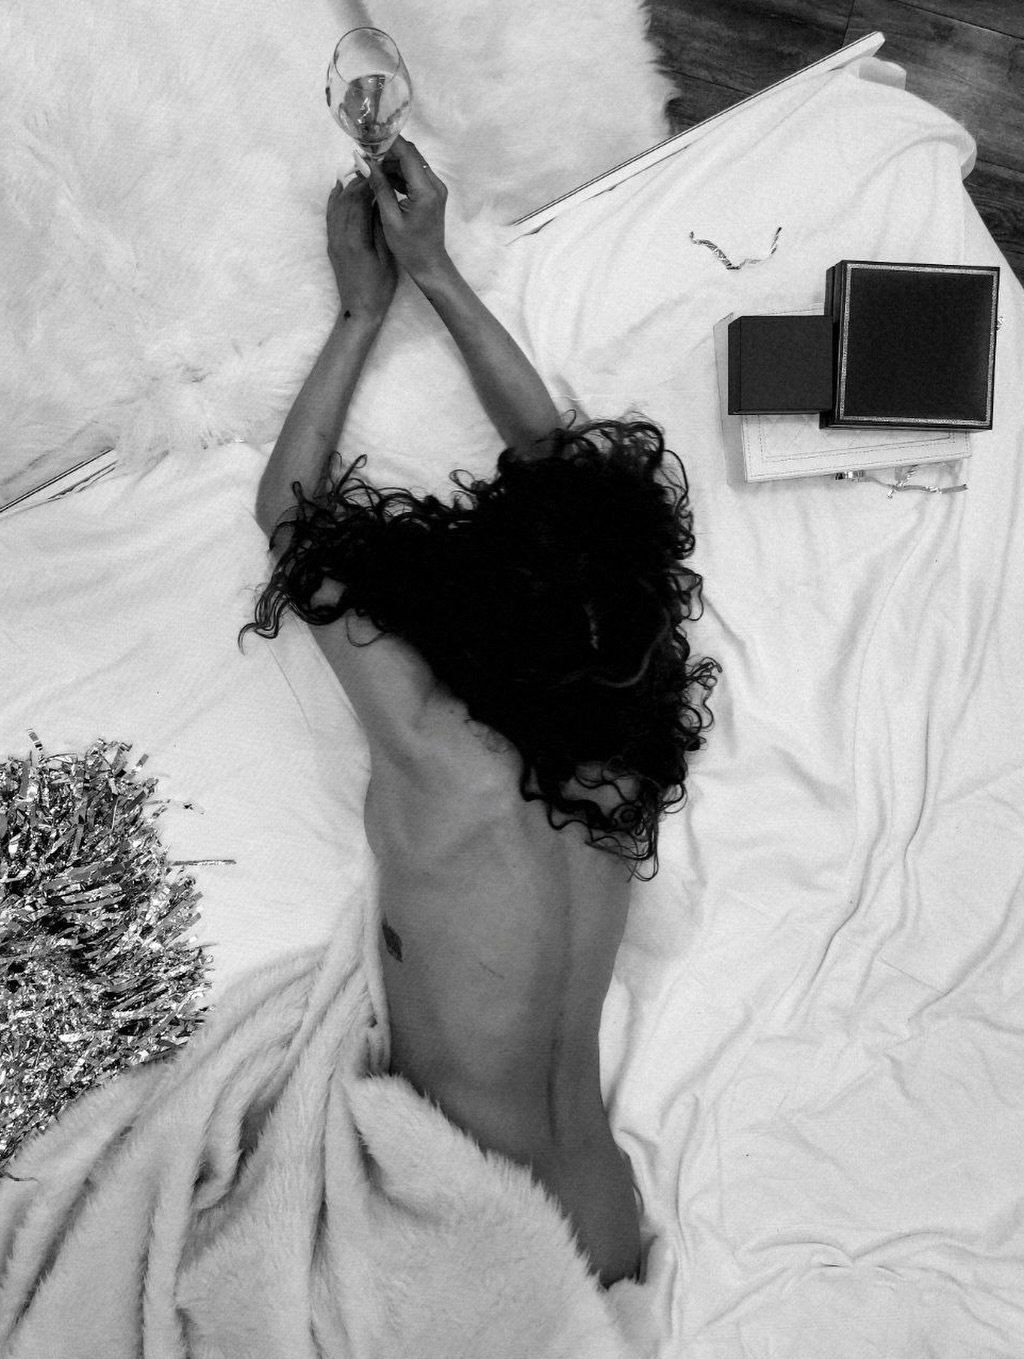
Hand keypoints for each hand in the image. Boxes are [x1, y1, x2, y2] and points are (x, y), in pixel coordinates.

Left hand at [326, 175, 397, 320]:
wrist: (360, 309)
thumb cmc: (379, 287)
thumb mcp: (387, 257)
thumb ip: (381, 228)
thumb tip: (379, 201)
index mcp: (355, 239)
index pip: (359, 201)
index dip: (368, 183)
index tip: (380, 171)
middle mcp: (339, 236)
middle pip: (346, 199)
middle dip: (359, 181)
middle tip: (373, 169)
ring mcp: (333, 240)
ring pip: (336, 205)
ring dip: (347, 187)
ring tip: (360, 174)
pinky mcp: (331, 244)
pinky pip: (330, 215)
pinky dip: (334, 199)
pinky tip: (339, 188)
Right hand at [365, 135, 450, 284]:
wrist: (429, 265)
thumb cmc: (410, 248)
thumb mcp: (390, 218)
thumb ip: (379, 186)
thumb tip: (363, 162)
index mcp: (426, 190)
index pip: (407, 154)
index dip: (387, 143)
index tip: (368, 141)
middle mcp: (435, 184)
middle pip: (410, 155)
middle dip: (387, 153)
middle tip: (365, 157)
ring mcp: (435, 188)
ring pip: (411, 164)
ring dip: (391, 164)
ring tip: (370, 170)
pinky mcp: (432, 193)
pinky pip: (414, 175)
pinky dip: (398, 174)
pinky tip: (382, 180)